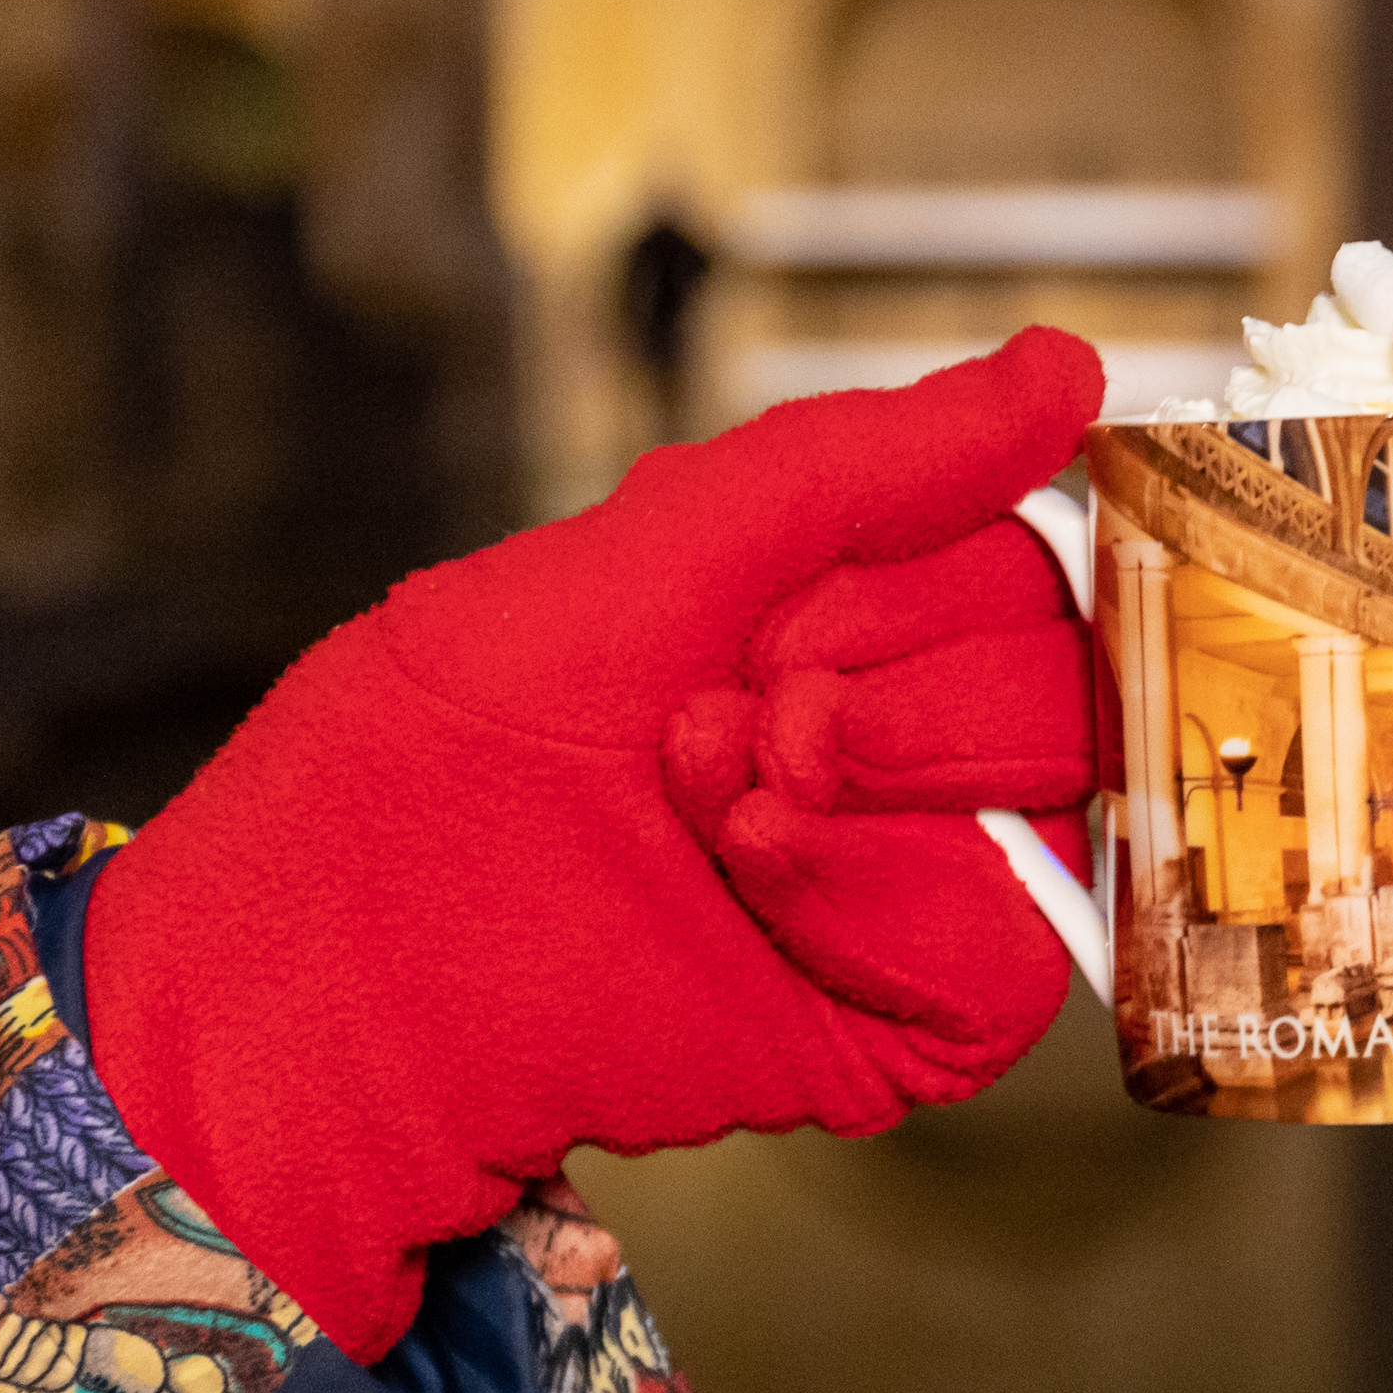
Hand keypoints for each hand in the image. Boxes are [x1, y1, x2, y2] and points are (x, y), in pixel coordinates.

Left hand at [85, 328, 1105, 1355]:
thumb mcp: (649, 554)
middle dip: (893, 672)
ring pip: (1054, 797)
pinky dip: (887, 900)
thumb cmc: (433, 762)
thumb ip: (863, 461)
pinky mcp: (900, 1021)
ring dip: (878, 778)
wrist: (328, 978)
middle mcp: (891, 748)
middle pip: (1057, 667)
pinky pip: (1010, 951)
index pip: (1019, 552)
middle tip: (737, 705)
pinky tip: (757, 875)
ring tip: (719, 796)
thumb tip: (1065, 371)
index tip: (783, 601)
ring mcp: (900, 887)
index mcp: (836, 623)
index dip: (923, 564)